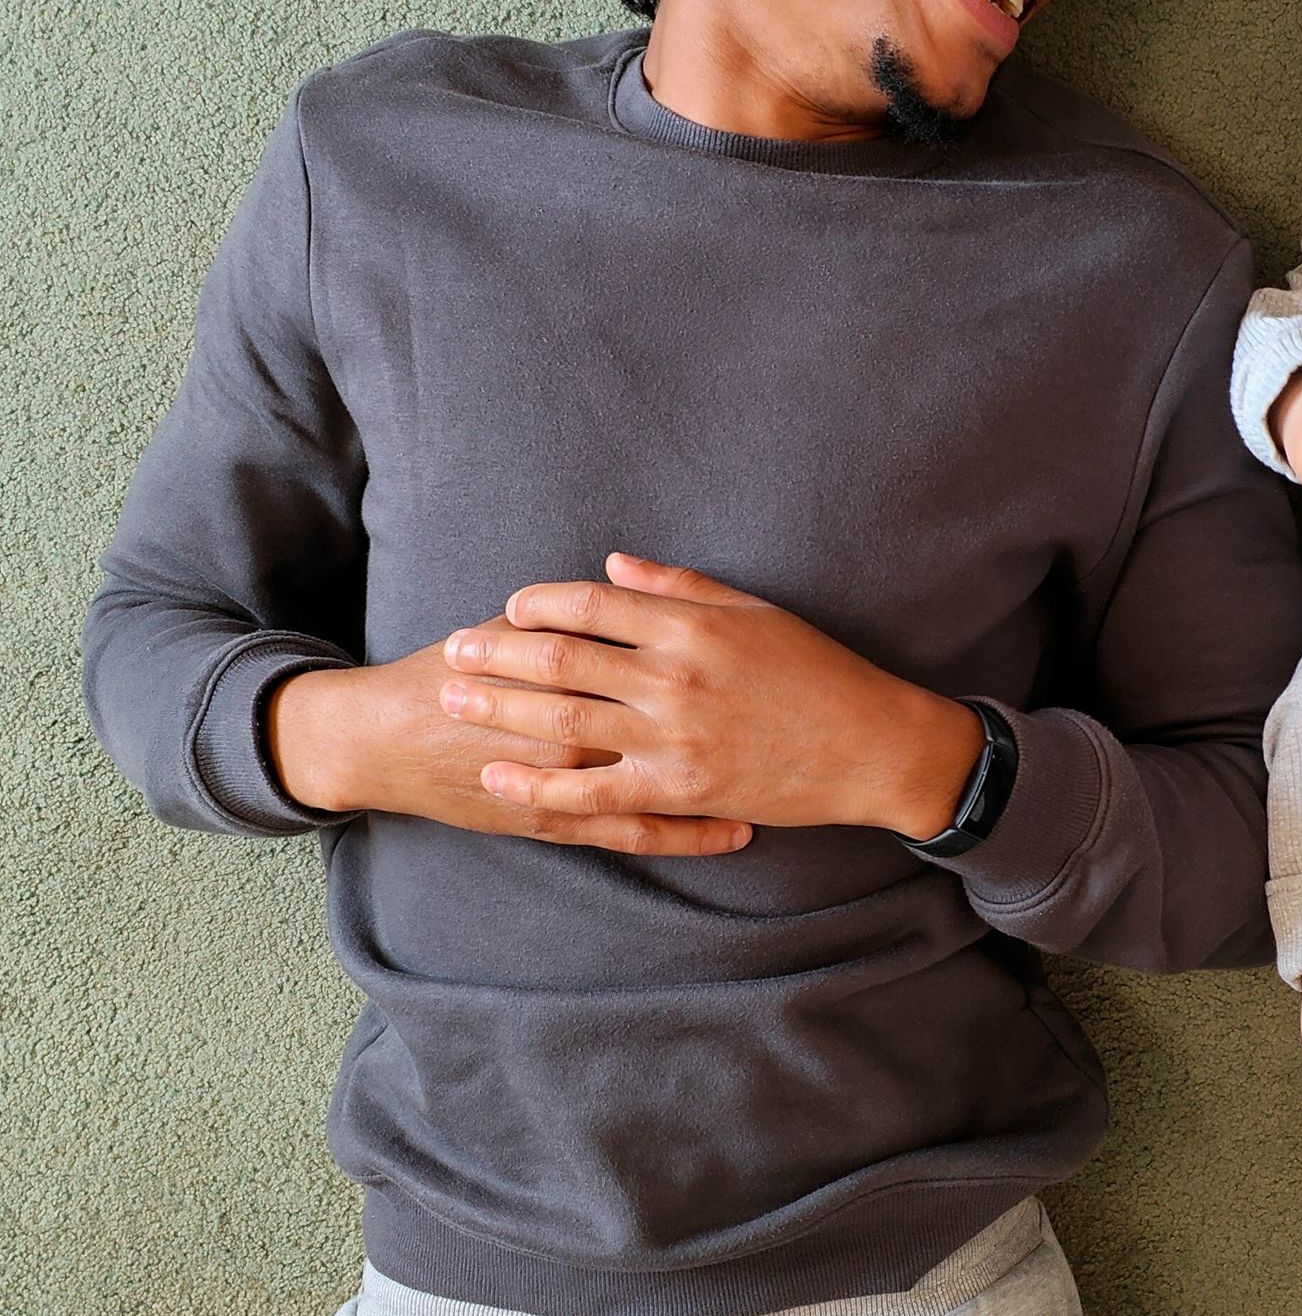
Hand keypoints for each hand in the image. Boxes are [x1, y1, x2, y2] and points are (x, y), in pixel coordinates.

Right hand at [265, 619, 749, 854]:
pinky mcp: (552, 824)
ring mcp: (565, 783)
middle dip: (736, 726)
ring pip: (663, 786)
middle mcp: (574, 726)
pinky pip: (630, 835)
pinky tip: (731, 833)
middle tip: (800, 722)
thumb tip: (635, 580)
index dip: (721, 664)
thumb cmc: (457, 669)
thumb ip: (578, 609)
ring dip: (728, 786)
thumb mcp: (516, 625)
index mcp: (569, 667)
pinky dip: (685, 835)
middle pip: (671, 724)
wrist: (386, 736)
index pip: (657, 660)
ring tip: (786, 784)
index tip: (778, 665)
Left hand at [435, 552, 986, 845]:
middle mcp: (674, 676)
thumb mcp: (755, 611)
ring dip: (501, 705)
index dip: (542, 602)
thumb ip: (680, 587)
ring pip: (564, 718)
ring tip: (455, 695)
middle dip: (498, 650)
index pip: (594, 604)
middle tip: (453, 647)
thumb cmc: (816, 670)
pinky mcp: (676, 791)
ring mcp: (672, 737)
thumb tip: (612, 566)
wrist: (867, 746)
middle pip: (563, 657)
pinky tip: (499, 775)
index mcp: (692, 625)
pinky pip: (591, 791)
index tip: (509, 606)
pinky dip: (537, 784)